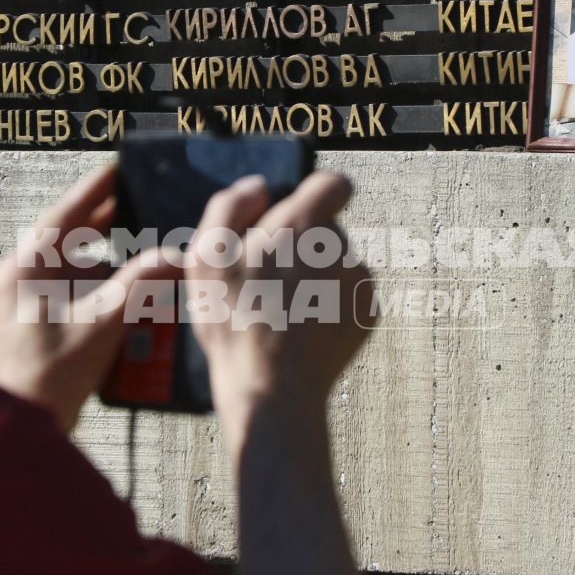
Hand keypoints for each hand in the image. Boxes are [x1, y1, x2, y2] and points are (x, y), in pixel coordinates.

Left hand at [0, 164, 171, 431]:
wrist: (22, 426)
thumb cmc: (51, 376)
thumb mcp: (101, 325)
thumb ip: (139, 284)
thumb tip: (174, 255)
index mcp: (24, 270)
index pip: (61, 216)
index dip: (93, 191)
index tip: (117, 169)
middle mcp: (17, 278)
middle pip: (65, 238)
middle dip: (104, 225)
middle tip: (138, 202)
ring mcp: (22, 301)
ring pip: (69, 266)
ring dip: (104, 259)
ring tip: (141, 247)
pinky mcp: (32, 321)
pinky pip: (68, 290)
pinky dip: (97, 287)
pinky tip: (127, 290)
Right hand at [187, 171, 371, 436]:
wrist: (271, 390)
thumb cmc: (233, 323)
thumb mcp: (207, 258)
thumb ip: (228, 207)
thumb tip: (258, 186)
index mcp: (304, 226)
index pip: (332, 184)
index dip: (312, 194)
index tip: (293, 216)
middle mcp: (341, 249)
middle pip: (326, 230)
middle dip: (301, 246)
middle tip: (268, 280)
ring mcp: (359, 283)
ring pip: (336, 264)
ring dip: (314, 278)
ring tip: (282, 311)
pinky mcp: (367, 314)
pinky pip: (347, 296)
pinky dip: (328, 306)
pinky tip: (301, 329)